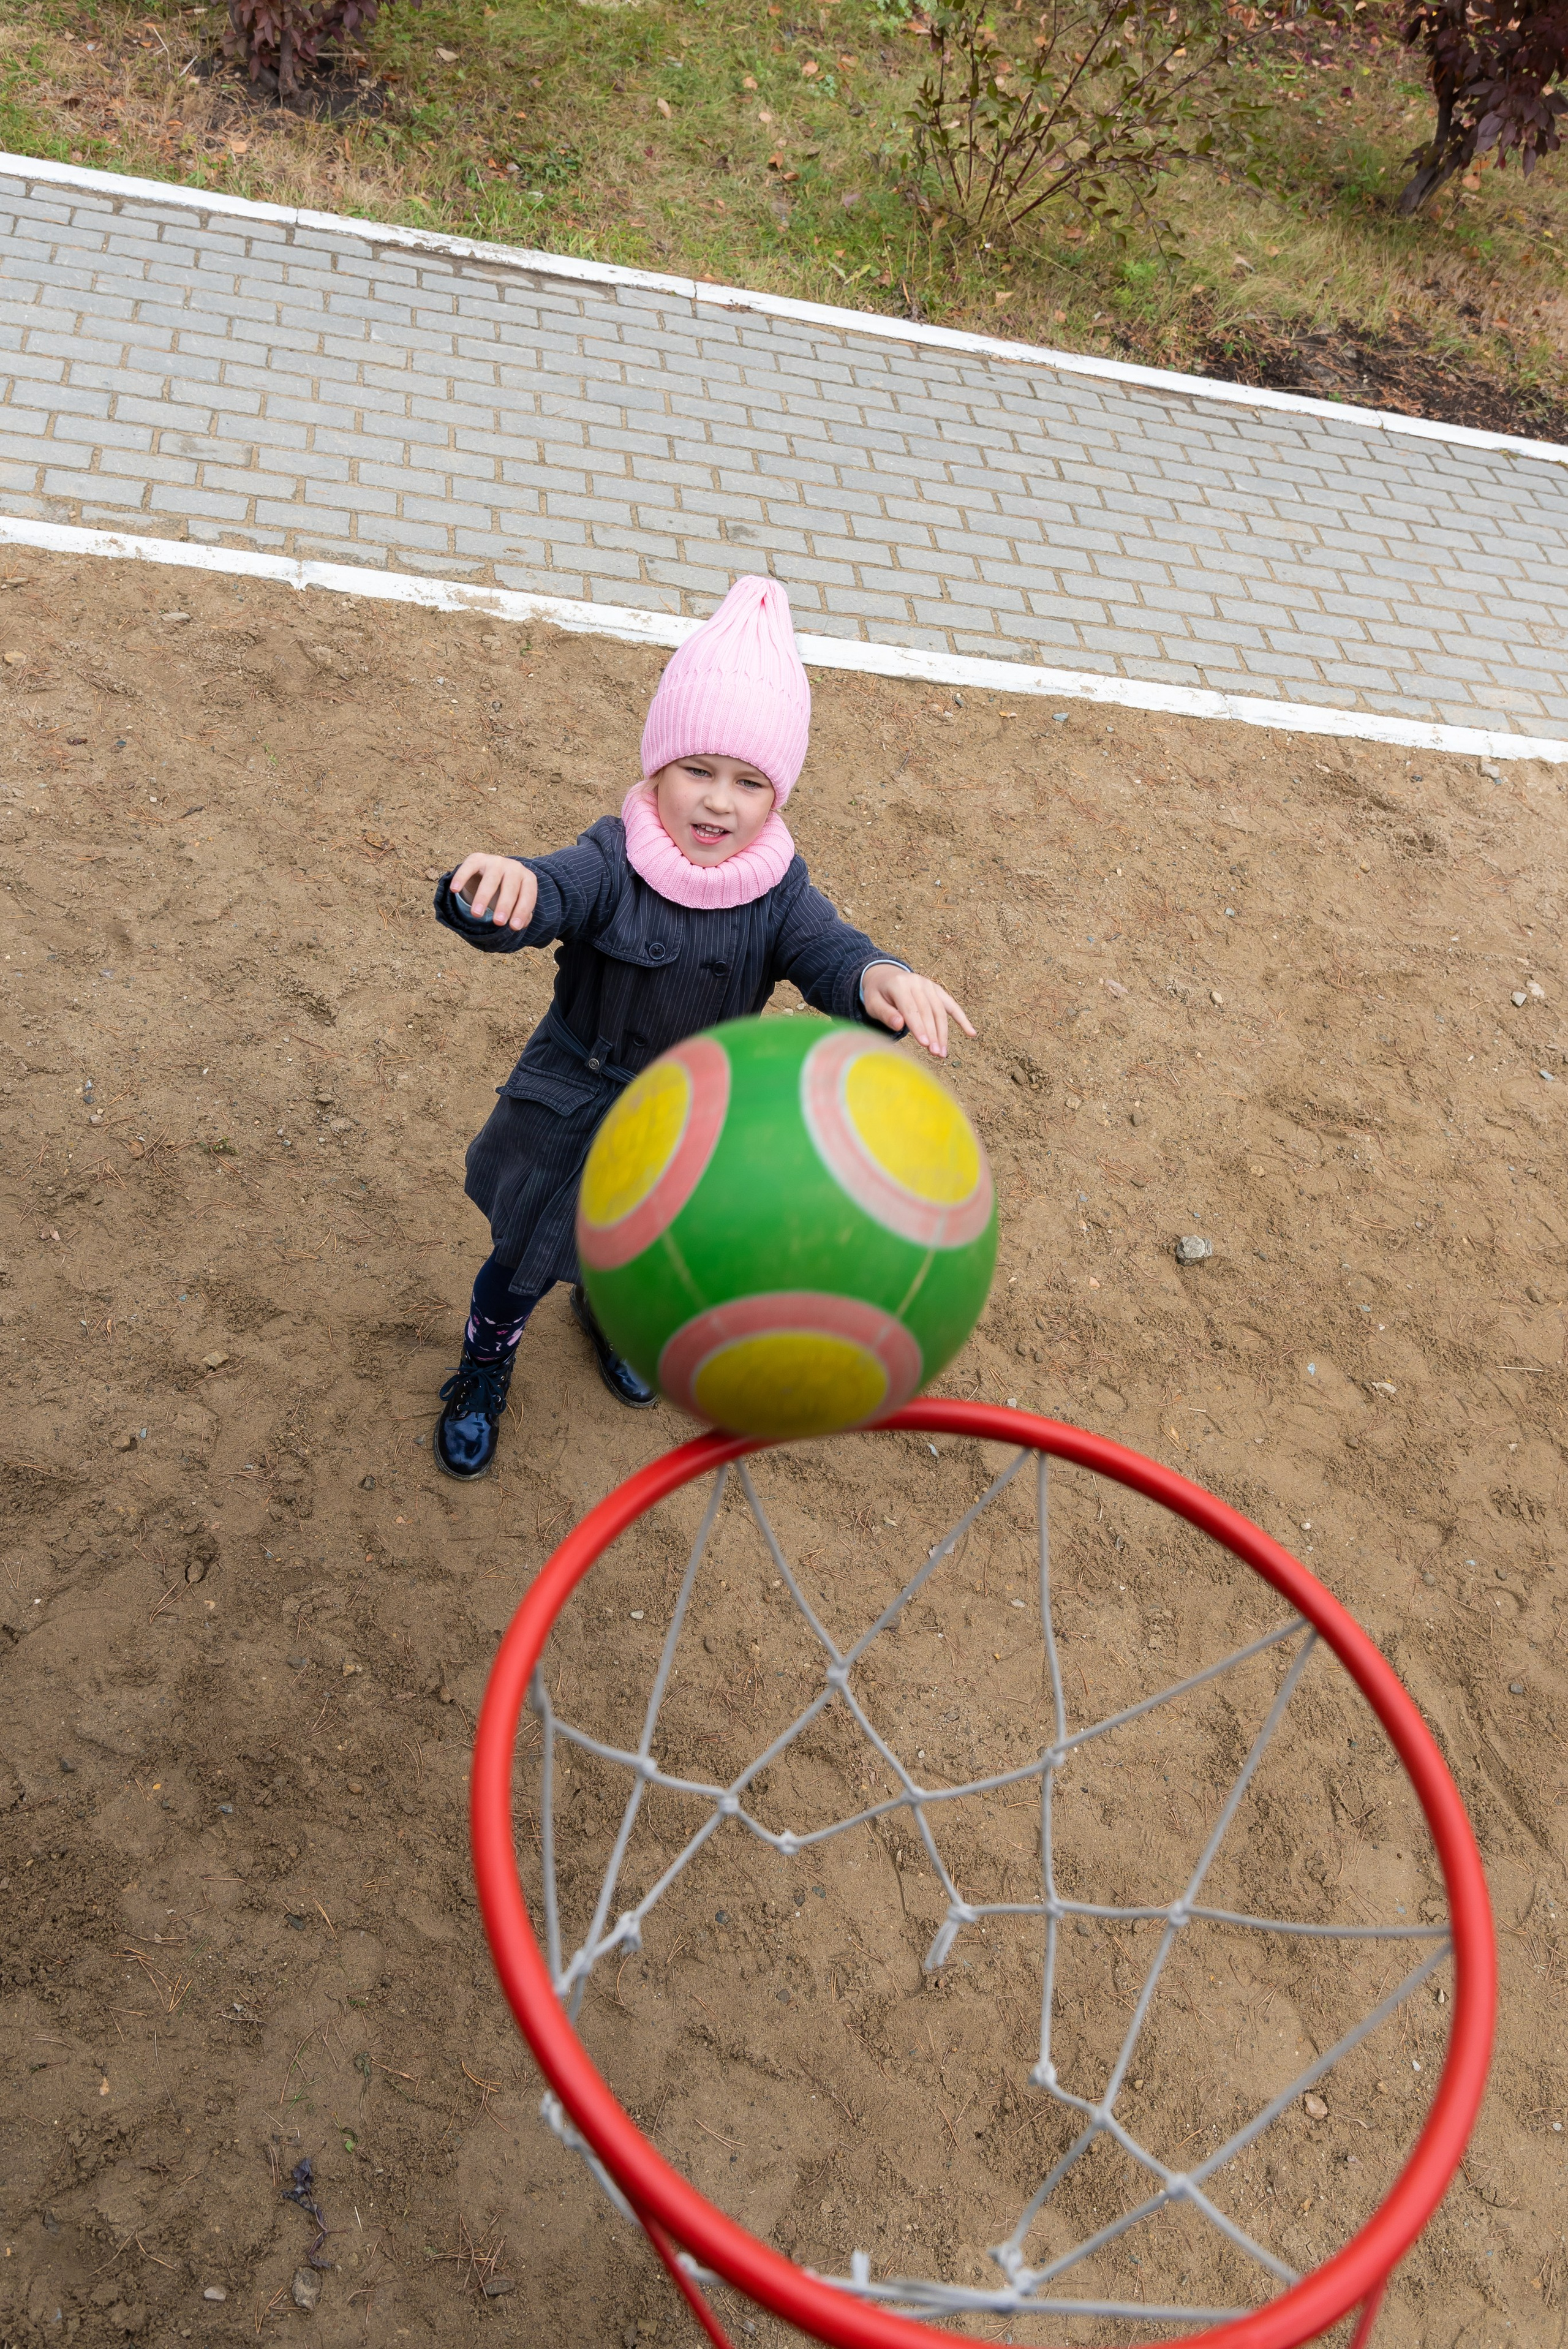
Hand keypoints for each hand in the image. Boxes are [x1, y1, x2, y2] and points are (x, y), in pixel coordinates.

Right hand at [450, 852, 536, 931]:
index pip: (527, 896)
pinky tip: (455, 890)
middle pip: (510, 887)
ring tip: (476, 914)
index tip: (514, 927)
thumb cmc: (505, 892)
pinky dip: (461, 878)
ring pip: (490, 879)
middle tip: (498, 922)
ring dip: (483, 897)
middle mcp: (514, 867)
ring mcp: (495, 861)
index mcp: (527, 878)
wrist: (489, 871)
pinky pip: (469, 867)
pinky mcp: (477, 858)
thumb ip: (520, 914)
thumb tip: (518, 924)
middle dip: (505, 905)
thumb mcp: (515, 903)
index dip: (521, 911)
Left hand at [861, 965, 975, 1059]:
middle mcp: (917, 982)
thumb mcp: (873, 1003)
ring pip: (940, 1012)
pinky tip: (971, 1033)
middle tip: (936, 1054)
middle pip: (928, 1012)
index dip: (919, 1027)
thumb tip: (899, 1025)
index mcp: (899, 985)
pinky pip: (951, 1005)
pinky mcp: (937, 990)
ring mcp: (929, 985)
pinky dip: (962, 1019)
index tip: (925, 1044)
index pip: (911, 1009)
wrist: (884, 976)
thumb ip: (885, 1014)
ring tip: (943, 1052)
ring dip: (943, 1033)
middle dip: (933, 1034)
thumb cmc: (878, 995)